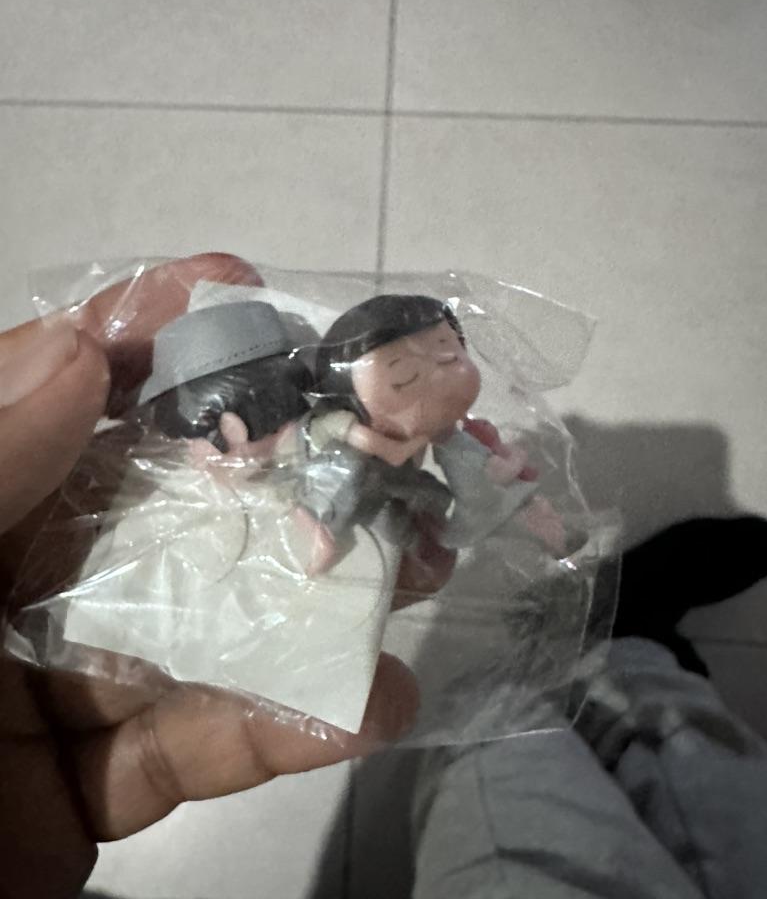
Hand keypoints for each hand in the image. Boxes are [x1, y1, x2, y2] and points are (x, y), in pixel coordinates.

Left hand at [0, 254, 417, 898]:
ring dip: (309, 599)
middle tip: (379, 436)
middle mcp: (11, 578)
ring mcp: (56, 681)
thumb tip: (82, 348)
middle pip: (156, 504)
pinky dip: (278, 730)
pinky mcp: (92, 786)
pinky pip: (192, 748)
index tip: (242, 291)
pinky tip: (364, 707)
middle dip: (270, 466)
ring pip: (199, 623)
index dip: (147, 337)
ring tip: (414, 565)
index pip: (60, 398)